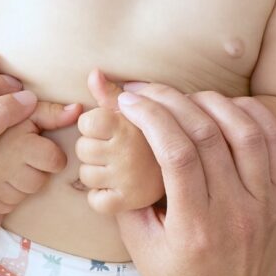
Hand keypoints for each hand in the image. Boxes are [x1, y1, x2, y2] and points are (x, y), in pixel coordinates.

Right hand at [0, 95, 81, 215]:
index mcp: (18, 144)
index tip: (36, 145)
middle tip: (20, 155)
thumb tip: (79, 110)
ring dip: (21, 183)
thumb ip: (53, 112)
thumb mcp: (25, 111)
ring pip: (23, 195)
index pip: (56, 162)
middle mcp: (2, 167)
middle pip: (40, 181)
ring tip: (8, 164)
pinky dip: (7, 194)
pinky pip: (7, 205)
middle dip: (35, 170)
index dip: (51, 154)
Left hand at [75, 69, 166, 214]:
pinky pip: (96, 201)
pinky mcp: (128, 203)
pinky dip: (102, 198)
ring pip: (86, 175)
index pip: (87, 122)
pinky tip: (120, 190)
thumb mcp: (137, 113)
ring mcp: (128, 179)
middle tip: (122, 152)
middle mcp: (129, 152)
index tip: (115, 130)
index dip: (96, 126)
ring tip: (123, 170)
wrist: (192, 175)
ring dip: (99, 175)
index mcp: (131, 125)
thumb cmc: (156, 139)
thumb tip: (93, 72)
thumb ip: (112, 94)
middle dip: (96, 150)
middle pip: (83, 148)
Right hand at [111, 85, 275, 275]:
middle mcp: (235, 212)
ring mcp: (264, 204)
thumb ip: (126, 197)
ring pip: (246, 131)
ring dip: (213, 102)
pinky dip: (254, 115)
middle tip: (148, 90)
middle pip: (208, 134)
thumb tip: (111, 144)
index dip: (151, 116)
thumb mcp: (141, 250)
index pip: (176, 152)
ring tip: (185, 95)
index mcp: (195, 228)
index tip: (129, 100)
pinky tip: (228, 106)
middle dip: (172, 100)